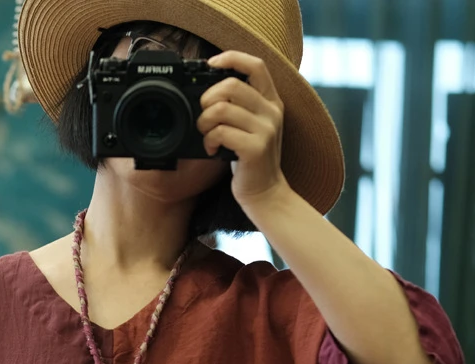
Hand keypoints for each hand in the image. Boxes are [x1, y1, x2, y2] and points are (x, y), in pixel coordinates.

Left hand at [197, 51, 290, 210]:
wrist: (265, 193)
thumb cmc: (250, 160)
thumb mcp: (250, 127)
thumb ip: (239, 106)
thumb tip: (209, 90)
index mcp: (271, 101)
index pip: (255, 65)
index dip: (231, 58)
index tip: (210, 65)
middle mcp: (272, 111)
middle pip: (231, 85)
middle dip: (206, 99)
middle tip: (202, 118)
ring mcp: (266, 129)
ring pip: (222, 109)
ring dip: (204, 122)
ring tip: (206, 136)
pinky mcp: (255, 148)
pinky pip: (221, 132)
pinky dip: (209, 140)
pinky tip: (211, 150)